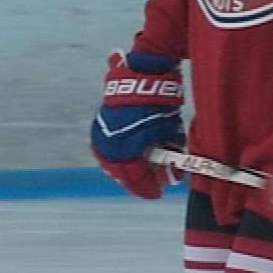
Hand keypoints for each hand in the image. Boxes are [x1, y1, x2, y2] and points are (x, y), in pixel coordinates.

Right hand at [90, 49, 185, 198]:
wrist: (140, 77)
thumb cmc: (157, 107)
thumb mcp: (168, 134)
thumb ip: (169, 157)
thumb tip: (173, 175)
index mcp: (123, 152)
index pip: (135, 179)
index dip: (148, 188)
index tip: (157, 194)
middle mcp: (107, 148)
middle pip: (123, 173)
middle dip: (138, 180)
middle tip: (153, 184)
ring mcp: (101, 137)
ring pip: (114, 163)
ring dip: (129, 168)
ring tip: (144, 169)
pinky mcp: (99, 127)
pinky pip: (109, 150)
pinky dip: (122, 156)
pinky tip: (132, 156)